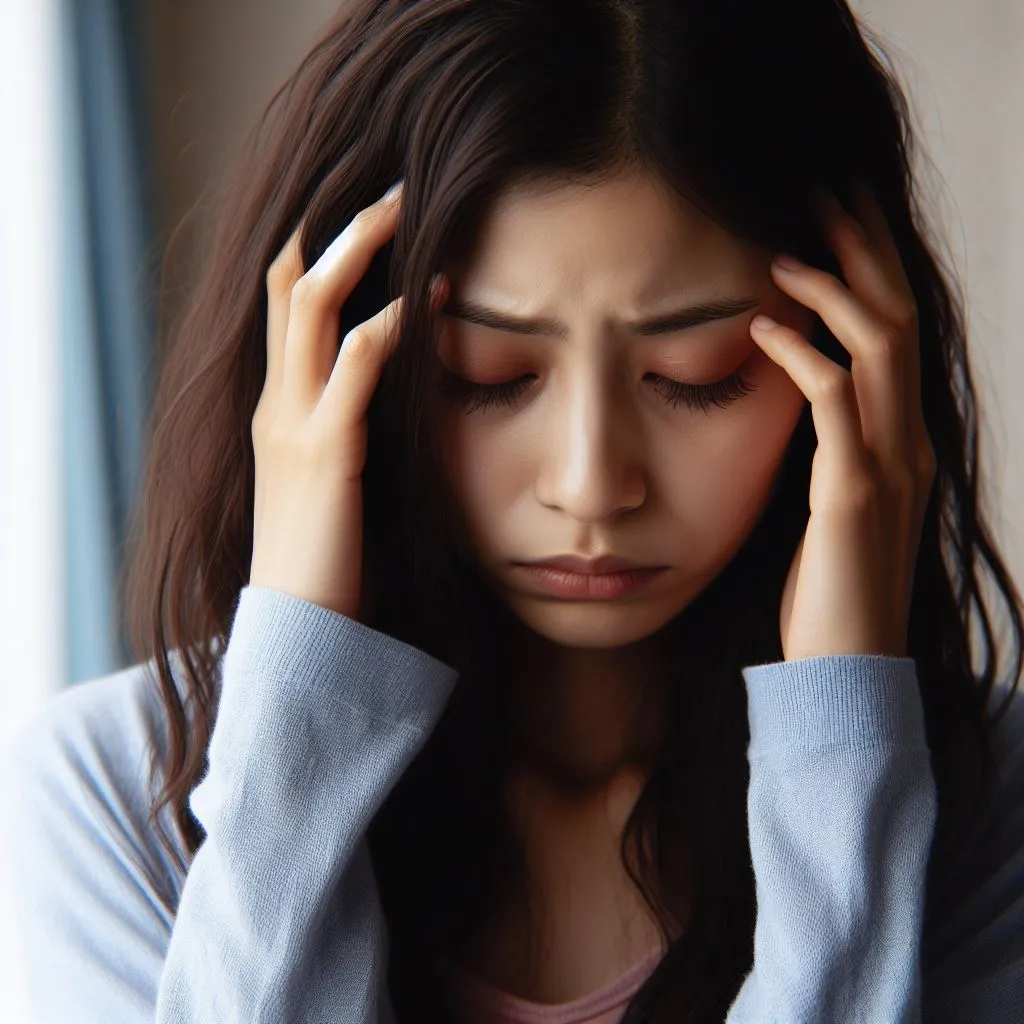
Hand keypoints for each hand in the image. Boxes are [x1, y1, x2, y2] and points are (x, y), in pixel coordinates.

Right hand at [249, 181, 447, 619]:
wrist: (302, 627)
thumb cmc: (332, 557)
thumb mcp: (337, 478)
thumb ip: (355, 429)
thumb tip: (403, 391)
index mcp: (282, 406)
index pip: (288, 302)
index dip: (323, 247)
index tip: (375, 211)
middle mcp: (278, 402)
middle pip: (291, 282)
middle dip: (340, 226)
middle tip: (398, 185)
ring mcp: (295, 423)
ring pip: (311, 307)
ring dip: (358, 250)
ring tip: (408, 207)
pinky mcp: (326, 453)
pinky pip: (353, 370)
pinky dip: (388, 327)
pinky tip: (426, 299)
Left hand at [748, 181, 935, 660]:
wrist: (847, 664)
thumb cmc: (830, 585)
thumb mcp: (834, 501)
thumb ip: (828, 446)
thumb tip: (791, 390)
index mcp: (903, 438)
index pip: (897, 330)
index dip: (873, 267)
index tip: (835, 216)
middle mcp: (909, 440)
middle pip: (899, 318)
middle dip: (863, 250)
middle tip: (822, 192)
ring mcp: (891, 465)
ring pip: (880, 347)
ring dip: (834, 289)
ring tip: (784, 249)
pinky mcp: (855, 495)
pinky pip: (835, 404)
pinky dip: (802, 356)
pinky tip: (763, 327)